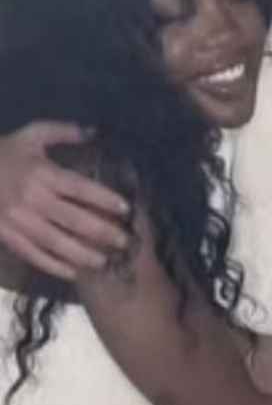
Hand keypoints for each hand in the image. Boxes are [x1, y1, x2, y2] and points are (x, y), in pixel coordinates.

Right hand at [0, 122, 129, 279]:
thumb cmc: (4, 152)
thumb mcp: (32, 134)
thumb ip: (64, 132)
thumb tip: (94, 132)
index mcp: (42, 173)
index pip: (79, 188)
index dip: (104, 199)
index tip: (125, 209)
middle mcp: (32, 198)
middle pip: (72, 219)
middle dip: (101, 232)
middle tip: (124, 242)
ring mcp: (17, 220)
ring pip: (54, 242)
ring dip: (81, 254)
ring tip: (104, 262)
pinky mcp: (5, 234)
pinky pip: (31, 254)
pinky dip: (52, 265)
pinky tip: (72, 273)